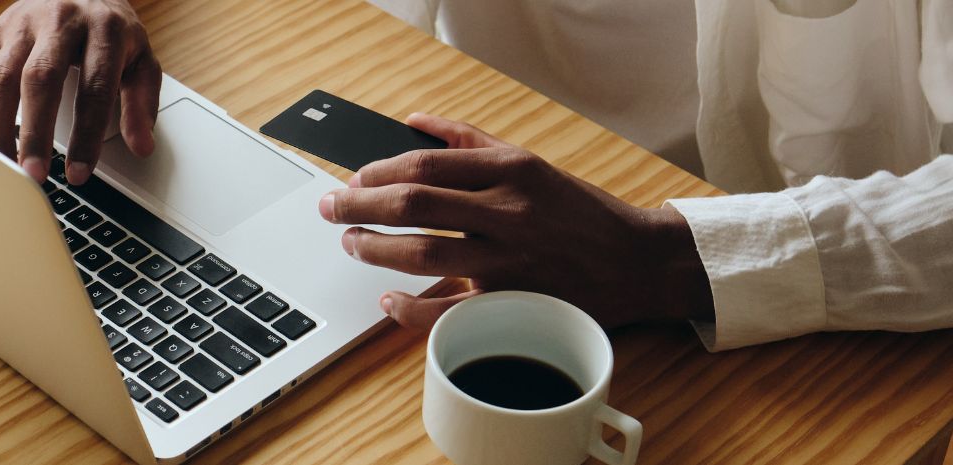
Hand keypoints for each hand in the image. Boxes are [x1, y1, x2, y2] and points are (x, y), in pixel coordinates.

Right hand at [0, 0, 160, 184]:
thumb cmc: (110, 30)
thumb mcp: (140, 59)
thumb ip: (141, 102)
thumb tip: (141, 147)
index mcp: (103, 29)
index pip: (94, 87)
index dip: (86, 134)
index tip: (78, 173)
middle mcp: (59, 21)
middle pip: (40, 78)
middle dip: (35, 132)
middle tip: (33, 174)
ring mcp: (21, 25)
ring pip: (1, 76)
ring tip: (3, 165)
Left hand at [318, 113, 712, 330]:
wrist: (639, 262)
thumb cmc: (579, 212)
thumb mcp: (529, 161)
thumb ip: (470, 140)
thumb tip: (413, 121)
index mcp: (513, 170)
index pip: (426, 164)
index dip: (378, 171)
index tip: (355, 178)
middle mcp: (510, 211)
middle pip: (414, 204)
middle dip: (359, 205)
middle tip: (332, 208)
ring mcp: (510, 260)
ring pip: (423, 253)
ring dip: (374, 248)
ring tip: (352, 243)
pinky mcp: (512, 304)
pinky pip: (447, 311)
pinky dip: (409, 307)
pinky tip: (388, 298)